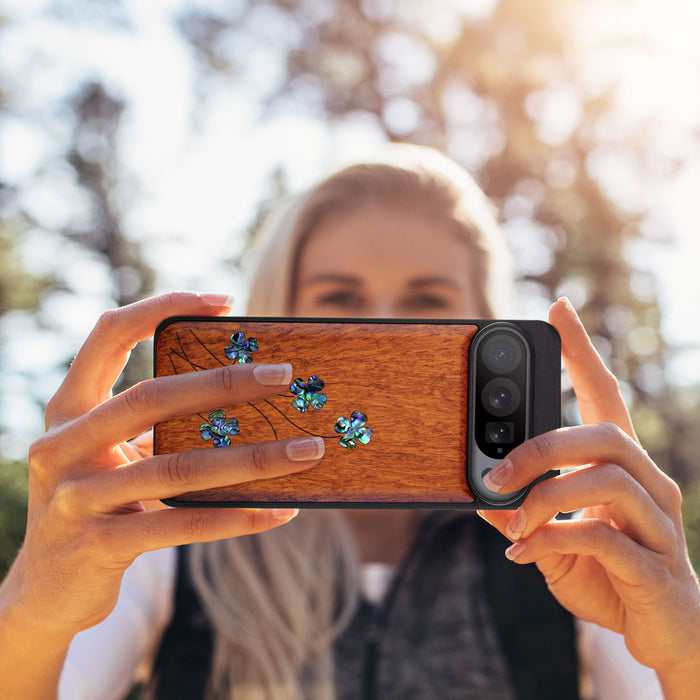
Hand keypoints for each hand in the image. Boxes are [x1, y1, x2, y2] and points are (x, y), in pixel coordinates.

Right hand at [2, 292, 324, 640]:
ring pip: (178, 468)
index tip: (224, 301)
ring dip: (253, 458)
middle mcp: (62, 446)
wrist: (46, 590)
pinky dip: (237, 517)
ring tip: (307, 451)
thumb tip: (246, 399)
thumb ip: (155, 426)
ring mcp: (76, 498)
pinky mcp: (99, 546)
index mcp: (68, 409)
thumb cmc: (98, 503)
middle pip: (151, 397)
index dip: (162, 307)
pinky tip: (280, 512)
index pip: (109, 334)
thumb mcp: (112, 455)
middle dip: (224, 383)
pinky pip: (183, 524)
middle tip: (285, 375)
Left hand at [478, 298, 699, 691]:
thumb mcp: (554, 540)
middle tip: (495, 472)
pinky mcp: (656, 567)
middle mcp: (650, 484)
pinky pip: (604, 538)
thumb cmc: (610, 577)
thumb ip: (523, 516)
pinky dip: (553, 540)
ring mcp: (659, 524)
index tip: (558, 309)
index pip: (605, 395)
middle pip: (604, 434)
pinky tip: (524, 554)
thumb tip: (480, 496)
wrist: (665, 635)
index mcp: (622, 468)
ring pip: (607, 479)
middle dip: (541, 447)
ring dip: (545, 497)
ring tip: (512, 522)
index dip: (582, 352)